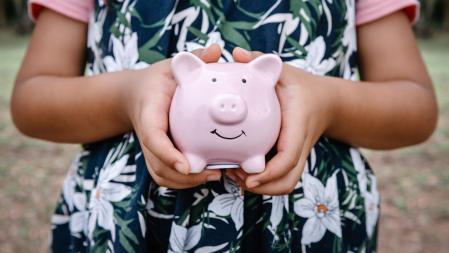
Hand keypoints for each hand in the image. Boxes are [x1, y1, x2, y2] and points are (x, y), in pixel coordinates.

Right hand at [125, 44, 222, 188]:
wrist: (137, 95)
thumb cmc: (158, 80)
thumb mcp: (171, 66)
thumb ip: (192, 57)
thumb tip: (215, 50)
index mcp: (149, 112)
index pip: (153, 136)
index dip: (167, 153)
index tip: (187, 165)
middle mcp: (148, 134)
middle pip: (157, 164)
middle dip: (183, 175)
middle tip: (214, 173)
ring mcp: (150, 148)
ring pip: (161, 174)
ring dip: (186, 182)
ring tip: (216, 176)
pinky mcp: (157, 155)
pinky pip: (165, 174)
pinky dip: (184, 181)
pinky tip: (208, 175)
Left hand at [226, 48, 337, 194]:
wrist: (327, 102)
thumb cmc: (302, 86)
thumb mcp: (285, 72)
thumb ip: (261, 61)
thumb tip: (236, 53)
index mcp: (297, 126)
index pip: (288, 157)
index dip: (270, 172)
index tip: (250, 177)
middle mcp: (299, 145)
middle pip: (287, 181)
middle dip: (263, 187)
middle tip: (236, 176)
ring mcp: (297, 155)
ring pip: (285, 184)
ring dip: (262, 188)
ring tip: (237, 176)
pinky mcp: (291, 159)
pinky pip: (281, 178)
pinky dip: (264, 182)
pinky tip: (243, 169)